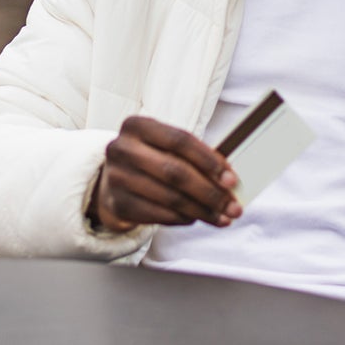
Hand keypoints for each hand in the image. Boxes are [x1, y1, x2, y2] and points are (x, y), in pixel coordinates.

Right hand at [88, 115, 241, 233]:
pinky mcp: (116, 203)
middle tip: (232, 207)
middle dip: (209, 192)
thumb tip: (229, 179)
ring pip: (169, 198)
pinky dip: (182, 219)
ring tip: (221, 217)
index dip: (209, 160)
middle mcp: (122, 148)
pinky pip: (158, 215)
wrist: (112, 180)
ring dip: (201, 211)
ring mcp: (116, 177)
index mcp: (138, 125)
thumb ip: (194, 157)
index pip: (179, 140)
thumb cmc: (150, 159)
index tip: (231, 180)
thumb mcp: (166, 148)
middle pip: (175, 172)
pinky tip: (196, 219)